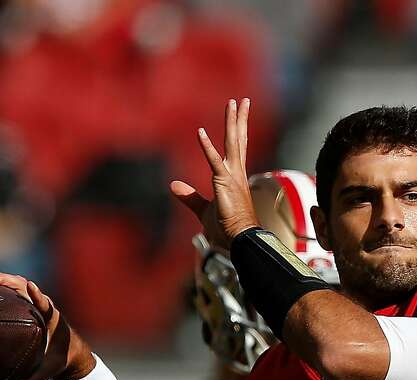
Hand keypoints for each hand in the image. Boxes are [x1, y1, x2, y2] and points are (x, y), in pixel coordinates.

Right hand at [0, 270, 94, 379]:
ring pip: (13, 282)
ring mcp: (31, 300)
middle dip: (2, 279)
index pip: (45, 303)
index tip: (30, 286)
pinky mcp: (24, 301)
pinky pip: (7, 288)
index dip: (38, 294)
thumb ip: (38, 379)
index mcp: (52, 318)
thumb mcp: (52, 370)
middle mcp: (41, 304)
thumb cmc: (60, 358)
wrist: (68, 347)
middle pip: (22, 285)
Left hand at [170, 98, 259, 250]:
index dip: (238, 130)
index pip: (238, 148)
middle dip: (239, 119)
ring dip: (232, 122)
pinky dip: (206, 147)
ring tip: (233, 103)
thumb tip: (173, 185)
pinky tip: (200, 132)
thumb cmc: (228, 230)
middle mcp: (237, 174)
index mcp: (235, 178)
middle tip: (242, 100)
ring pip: (233, 143)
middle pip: (239, 140)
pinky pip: (214, 162)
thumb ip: (189, 197)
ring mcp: (232, 177)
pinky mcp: (224, 184)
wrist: (241, 241)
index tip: (240, 114)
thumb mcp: (203, 210)